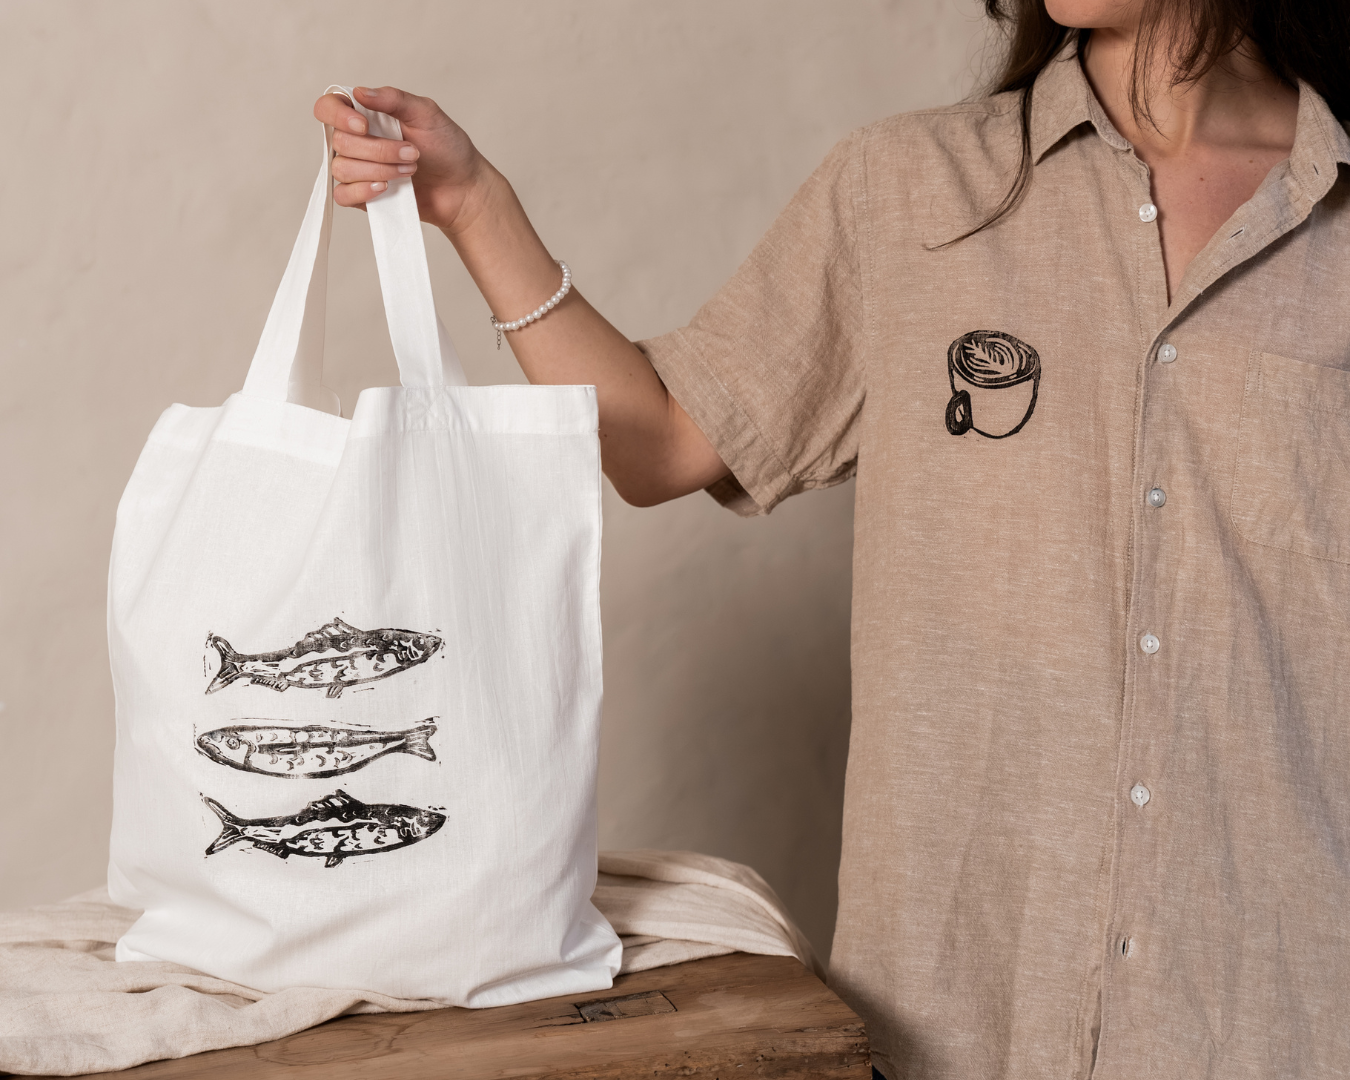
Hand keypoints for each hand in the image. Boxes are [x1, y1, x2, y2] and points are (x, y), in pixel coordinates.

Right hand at [313, 85, 489, 234]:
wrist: (462, 187)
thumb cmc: (446, 147)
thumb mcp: (426, 114)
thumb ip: (394, 99)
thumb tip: (361, 92)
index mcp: (365, 115)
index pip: (328, 107)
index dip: (338, 116)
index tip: (364, 126)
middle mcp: (356, 140)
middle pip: (340, 142)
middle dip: (379, 150)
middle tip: (413, 153)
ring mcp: (357, 169)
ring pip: (342, 169)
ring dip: (379, 171)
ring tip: (409, 170)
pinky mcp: (362, 196)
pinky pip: (342, 195)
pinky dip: (362, 192)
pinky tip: (385, 189)